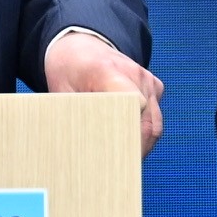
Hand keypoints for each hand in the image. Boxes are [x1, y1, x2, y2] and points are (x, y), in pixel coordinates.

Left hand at [42, 30, 164, 151]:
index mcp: (107, 71)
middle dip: (134, 149)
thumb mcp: (61, 92)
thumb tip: (77, 150)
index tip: (119, 154)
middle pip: (146, 122)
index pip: (132, 104)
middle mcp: (135, 74)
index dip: (129, 133)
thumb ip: (73, 117)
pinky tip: (127, 144)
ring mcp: (147, 80)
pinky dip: (143, 132)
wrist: (82, 45)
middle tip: (116, 171)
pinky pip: (154, 116)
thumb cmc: (69, 68)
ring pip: (154, 124)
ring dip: (141, 144)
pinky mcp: (155, 87)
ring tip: (121, 163)